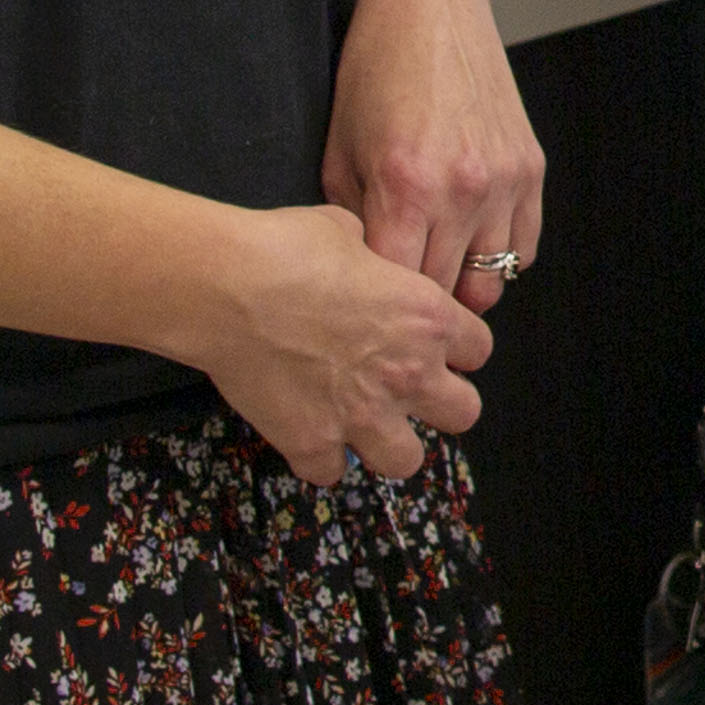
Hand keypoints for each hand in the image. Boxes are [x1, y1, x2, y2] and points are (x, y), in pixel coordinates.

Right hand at [182, 201, 495, 483]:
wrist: (226, 286)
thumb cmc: (284, 249)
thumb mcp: (350, 231)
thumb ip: (377, 258)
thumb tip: (367, 262)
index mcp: (427, 319)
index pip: (478, 351)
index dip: (456, 350)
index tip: (432, 349)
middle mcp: (408, 373)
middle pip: (463, 414)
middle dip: (438, 405)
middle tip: (405, 391)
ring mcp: (363, 415)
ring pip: (407, 461)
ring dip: (388, 444)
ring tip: (363, 424)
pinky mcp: (313, 442)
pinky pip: (332, 472)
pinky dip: (321, 457)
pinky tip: (308, 433)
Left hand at [325, 0, 545, 320]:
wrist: (431, 6)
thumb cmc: (376, 70)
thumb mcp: (341, 149)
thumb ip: (353, 220)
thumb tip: (366, 274)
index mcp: (407, 184)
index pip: (396, 285)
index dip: (377, 302)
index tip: (365, 305)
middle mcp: (464, 188)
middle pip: (444, 291)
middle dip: (415, 300)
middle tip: (394, 296)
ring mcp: (506, 180)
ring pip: (490, 281)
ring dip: (460, 284)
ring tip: (432, 269)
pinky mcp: (532, 168)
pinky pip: (523, 247)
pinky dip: (498, 256)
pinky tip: (468, 239)